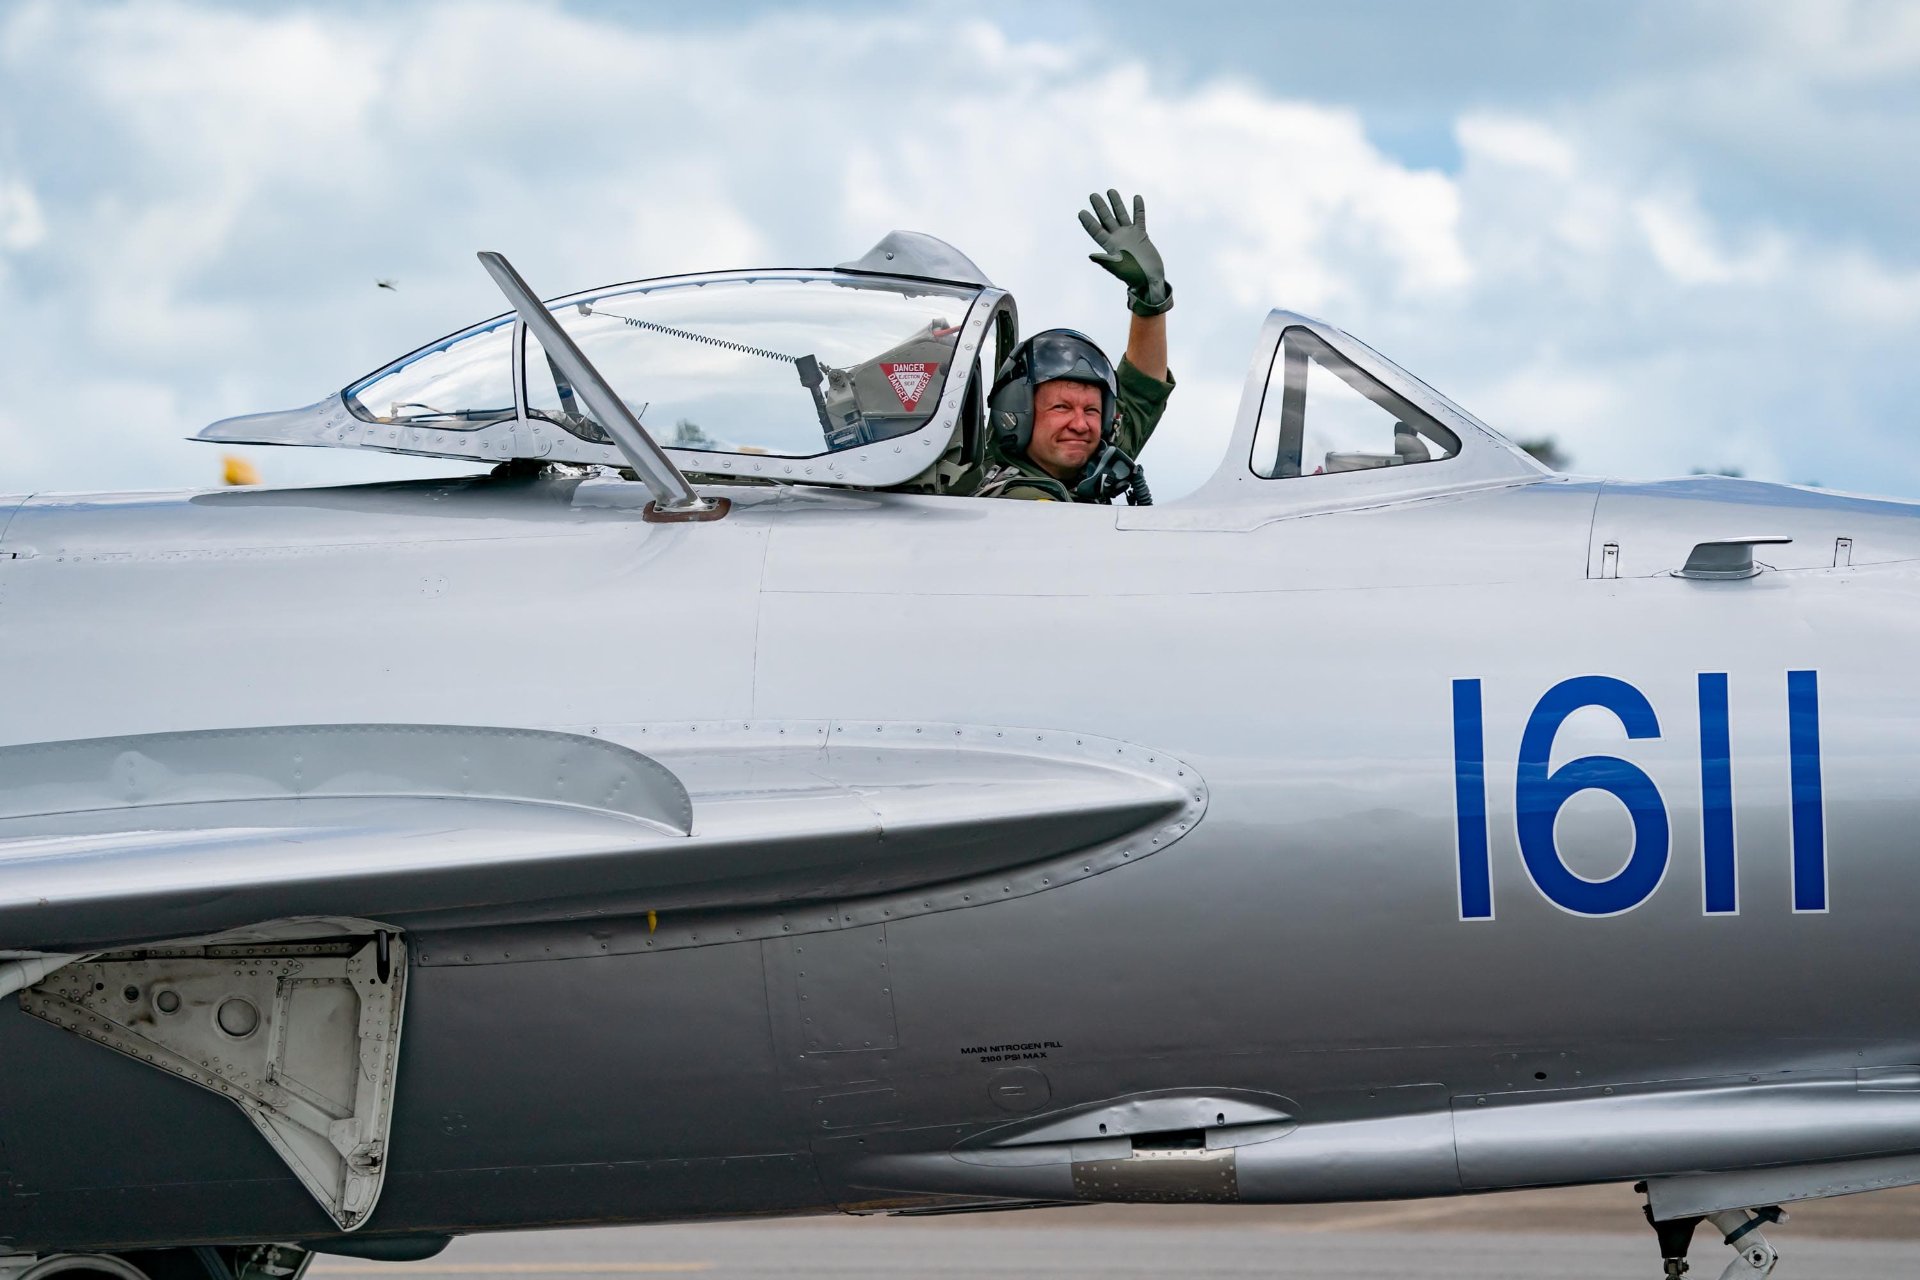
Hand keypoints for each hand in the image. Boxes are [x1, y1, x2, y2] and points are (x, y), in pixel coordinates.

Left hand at [1079, 189, 1171, 314]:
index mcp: (1110, 247)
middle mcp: (1118, 239)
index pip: (1097, 231)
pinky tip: (1136, 198)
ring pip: (1121, 215)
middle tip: (1093, 195)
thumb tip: (1092, 255)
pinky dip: (1138, 209)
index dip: (1088, 222)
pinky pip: (1139, 219)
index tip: (1081, 212)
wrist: (1150, 280)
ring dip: (1116, 204)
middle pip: (1106, 219)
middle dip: (1100, 207)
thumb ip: (1106, 261)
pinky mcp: (1141, 235)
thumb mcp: (1119, 268)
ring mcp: (1129, 235)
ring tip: (1110, 191)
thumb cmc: (1133, 277)